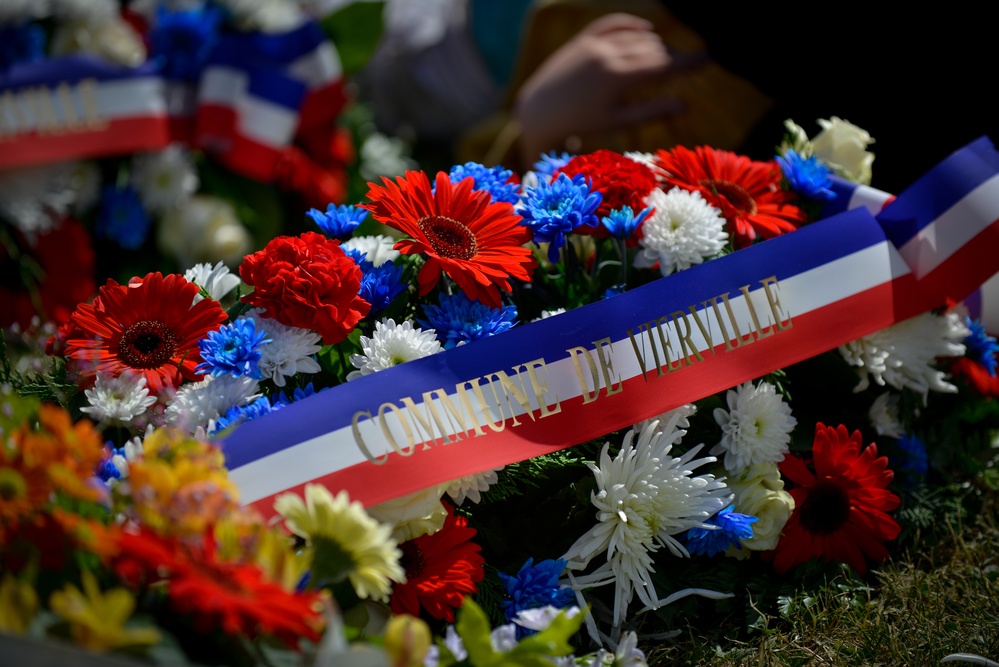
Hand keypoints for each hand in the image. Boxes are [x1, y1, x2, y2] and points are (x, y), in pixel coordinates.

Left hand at [514, 13, 703, 162]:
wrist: (539, 111)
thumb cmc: (580, 123)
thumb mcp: (617, 121)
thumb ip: (651, 111)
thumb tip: (685, 105)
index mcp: (618, 78)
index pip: (663, 65)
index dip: (688, 62)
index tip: (707, 59)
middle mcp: (607, 54)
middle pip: (652, 49)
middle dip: (672, 56)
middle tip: (686, 66)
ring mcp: (593, 44)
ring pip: (636, 36)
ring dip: (655, 44)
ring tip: (666, 57)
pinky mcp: (583, 39)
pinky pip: (613, 23)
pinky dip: (632, 25)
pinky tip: (646, 30)